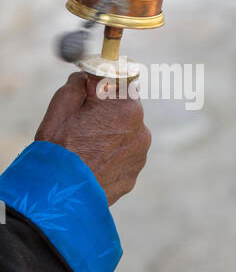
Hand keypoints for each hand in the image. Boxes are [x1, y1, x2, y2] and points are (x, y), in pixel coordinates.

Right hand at [35, 72, 150, 205]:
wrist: (58, 195)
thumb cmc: (59, 146)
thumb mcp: (63, 103)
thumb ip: (83, 82)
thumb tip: (90, 76)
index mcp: (128, 108)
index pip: (124, 85)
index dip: (106, 89)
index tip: (94, 95)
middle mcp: (141, 132)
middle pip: (126, 112)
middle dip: (108, 114)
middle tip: (84, 125)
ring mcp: (139, 157)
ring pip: (125, 137)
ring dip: (111, 138)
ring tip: (85, 150)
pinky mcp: (132, 177)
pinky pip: (123, 160)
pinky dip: (110, 159)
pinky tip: (91, 165)